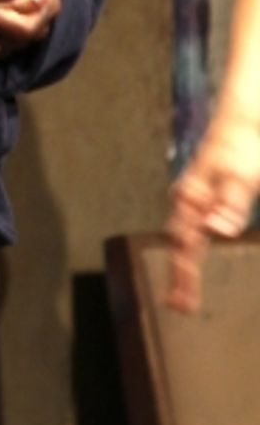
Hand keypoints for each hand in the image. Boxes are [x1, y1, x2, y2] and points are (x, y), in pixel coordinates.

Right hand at [166, 112, 259, 311]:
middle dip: (181, 277)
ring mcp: (196, 200)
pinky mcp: (206, 197)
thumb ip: (230, 203)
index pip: (185, 247)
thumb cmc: (240, 146)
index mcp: (192, 199)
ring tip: (185, 291)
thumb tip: (218, 230)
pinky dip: (193, 248)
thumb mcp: (240, 176)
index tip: (182, 303)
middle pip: (181, 246)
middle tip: (181, 305)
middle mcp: (189, 202)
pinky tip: (196, 255)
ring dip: (185, 265)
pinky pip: (194, 229)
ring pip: (185, 239)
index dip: (184, 277)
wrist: (243, 119)